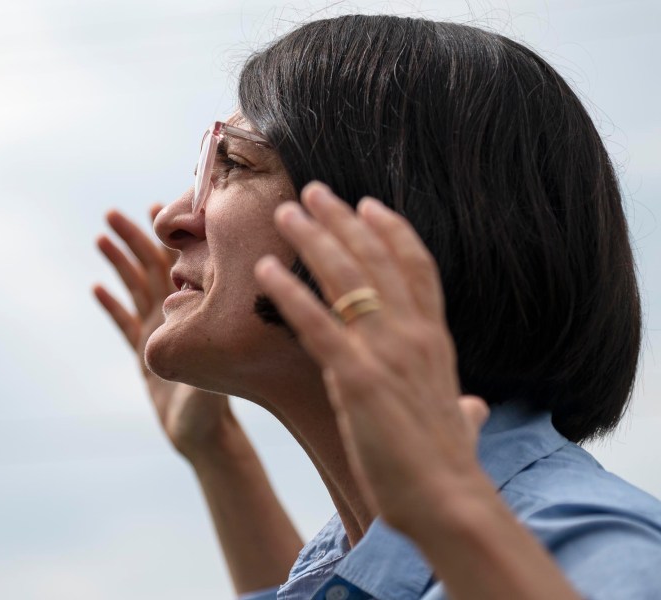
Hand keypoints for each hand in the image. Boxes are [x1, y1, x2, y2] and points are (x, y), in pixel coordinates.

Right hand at [94, 206, 232, 459]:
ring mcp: (159, 332)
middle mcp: (176, 316)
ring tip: (100, 235)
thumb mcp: (208, 374)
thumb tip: (203, 324)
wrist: (203, 436)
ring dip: (118, 262)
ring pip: (135, 288)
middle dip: (133, 239)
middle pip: (150, 267)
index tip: (157, 207)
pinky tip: (97, 287)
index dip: (166, 236)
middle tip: (112, 213)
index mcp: (194, 312)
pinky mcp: (144, 352)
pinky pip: (125, 322)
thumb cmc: (214, 409)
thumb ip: (201, 352)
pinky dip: (111, 304)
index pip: (179, 264)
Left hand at [254, 182, 490, 531]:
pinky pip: (316, 323)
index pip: (416, 266)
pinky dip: (288, 292)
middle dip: (343, 220)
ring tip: (287, 212)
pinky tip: (263, 270)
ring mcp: (386, 351)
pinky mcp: (356, 377)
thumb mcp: (460, 424)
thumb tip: (473, 410)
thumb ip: (463, 409)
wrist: (448, 502)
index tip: (367, 204)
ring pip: (346, 278)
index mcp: (435, 339)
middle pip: (376, 259)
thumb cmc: (449, 467)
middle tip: (313, 191)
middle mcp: (413, 334)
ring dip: (313, 239)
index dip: (391, 230)